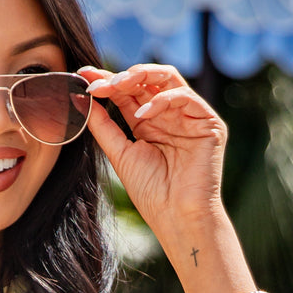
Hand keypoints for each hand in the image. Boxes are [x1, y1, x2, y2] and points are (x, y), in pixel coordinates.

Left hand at [77, 64, 226, 242]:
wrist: (176, 217)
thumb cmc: (151, 192)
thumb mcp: (120, 153)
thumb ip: (104, 126)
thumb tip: (83, 99)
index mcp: (149, 123)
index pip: (128, 93)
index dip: (107, 82)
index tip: (83, 76)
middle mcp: (169, 115)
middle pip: (147, 80)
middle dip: (121, 76)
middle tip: (98, 81)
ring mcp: (190, 117)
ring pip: (168, 78)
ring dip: (140, 77)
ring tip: (117, 87)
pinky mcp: (209, 123)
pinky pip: (185, 96)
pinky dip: (161, 100)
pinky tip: (142, 116)